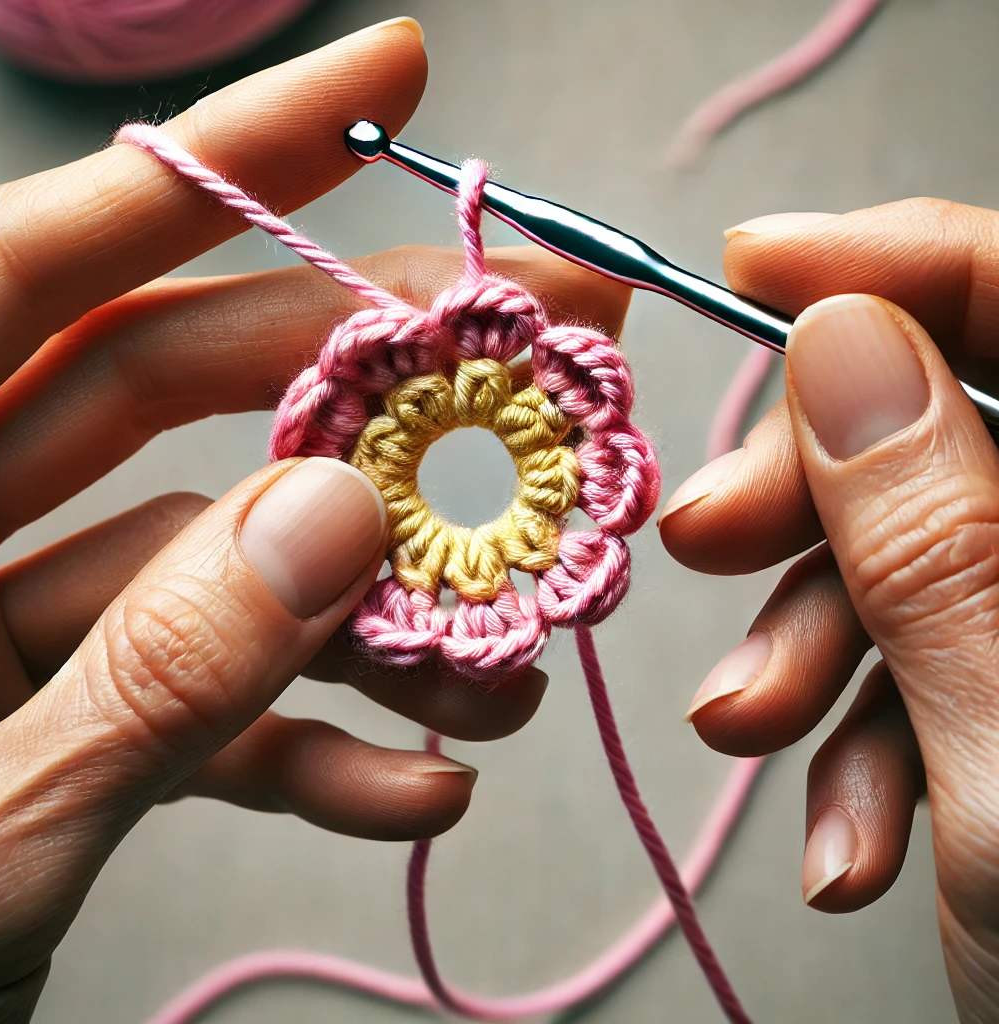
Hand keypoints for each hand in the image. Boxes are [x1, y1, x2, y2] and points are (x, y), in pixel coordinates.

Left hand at [0, 20, 629, 1018]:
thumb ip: (150, 677)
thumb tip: (331, 522)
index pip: (53, 262)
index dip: (226, 162)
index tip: (388, 80)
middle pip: (184, 391)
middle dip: (372, 379)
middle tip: (533, 362)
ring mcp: (11, 632)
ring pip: (227, 559)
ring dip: (377, 611)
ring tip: (506, 655)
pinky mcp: (69, 730)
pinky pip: (210, 704)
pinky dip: (316, 742)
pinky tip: (419, 781)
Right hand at [659, 199, 998, 1018]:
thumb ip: (937, 539)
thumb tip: (839, 344)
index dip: (895, 264)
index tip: (751, 260)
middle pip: (950, 428)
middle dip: (806, 486)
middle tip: (698, 540)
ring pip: (912, 553)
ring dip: (809, 637)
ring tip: (749, 730)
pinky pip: (920, 658)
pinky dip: (856, 728)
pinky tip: (844, 823)